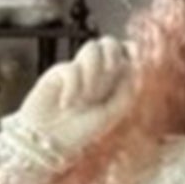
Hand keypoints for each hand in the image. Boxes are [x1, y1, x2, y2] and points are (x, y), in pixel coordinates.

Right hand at [0, 37, 134, 183]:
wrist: (50, 141)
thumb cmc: (80, 131)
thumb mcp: (111, 115)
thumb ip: (125, 93)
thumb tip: (132, 68)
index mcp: (112, 82)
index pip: (124, 55)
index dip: (131, 49)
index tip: (134, 54)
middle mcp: (96, 73)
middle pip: (108, 43)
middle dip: (113, 52)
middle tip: (110, 69)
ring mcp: (77, 70)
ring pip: (91, 48)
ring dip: (93, 70)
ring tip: (85, 97)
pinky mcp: (58, 72)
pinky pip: (71, 68)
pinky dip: (72, 87)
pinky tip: (66, 104)